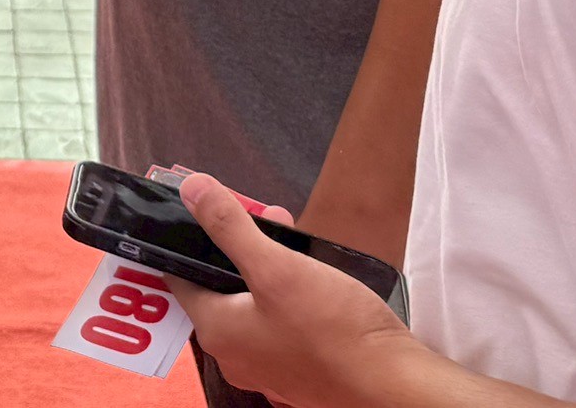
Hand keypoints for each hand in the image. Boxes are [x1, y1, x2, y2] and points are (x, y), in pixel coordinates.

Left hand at [167, 173, 415, 407]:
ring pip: (254, 303)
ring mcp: (270, 366)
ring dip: (266, 266)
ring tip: (291, 235)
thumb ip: (229, 227)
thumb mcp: (277, 267)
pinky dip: (287, 294)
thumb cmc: (335, 331)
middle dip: (237, 246)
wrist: (395, 387)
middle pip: (221, 287)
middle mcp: (236, 355)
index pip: (180, 278)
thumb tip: (191, 188)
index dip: (188, 241)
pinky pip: (281, 323)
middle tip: (258, 214)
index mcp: (218, 332)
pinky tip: (312, 275)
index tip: (202, 211)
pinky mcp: (303, 370)